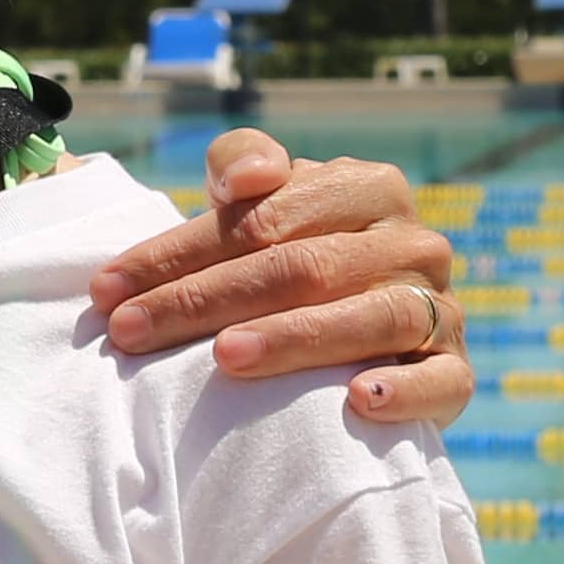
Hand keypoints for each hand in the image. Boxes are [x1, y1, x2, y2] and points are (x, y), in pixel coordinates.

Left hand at [87, 128, 470, 431]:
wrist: (375, 335)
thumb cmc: (300, 258)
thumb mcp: (269, 203)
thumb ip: (243, 163)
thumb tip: (245, 180)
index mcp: (367, 187)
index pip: (262, 218)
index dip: (176, 254)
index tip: (107, 290)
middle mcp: (413, 242)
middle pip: (302, 267)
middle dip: (207, 300)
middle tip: (132, 332)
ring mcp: (441, 306)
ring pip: (369, 318)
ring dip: (295, 339)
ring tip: (225, 358)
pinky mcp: (457, 370)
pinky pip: (442, 381)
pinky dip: (404, 390)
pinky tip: (359, 400)